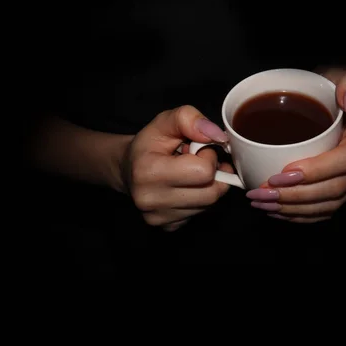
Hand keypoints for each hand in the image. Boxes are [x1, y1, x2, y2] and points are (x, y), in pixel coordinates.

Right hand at [122, 105, 232, 230]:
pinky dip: (199, 200)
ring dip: (207, 187)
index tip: (196, 151)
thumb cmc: (149, 145)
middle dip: (212, 174)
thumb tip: (217, 136)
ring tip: (189, 174)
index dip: (208, 157)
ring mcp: (159, 218)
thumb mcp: (165, 122)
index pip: (204, 171)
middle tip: (197, 162)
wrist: (127, 169)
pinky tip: (185, 188)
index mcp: (149, 172)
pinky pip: (200, 214)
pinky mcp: (166, 227)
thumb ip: (189, 118)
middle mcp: (152, 201)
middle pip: (212, 193)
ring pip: (209, 205)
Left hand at [246, 68, 345, 222]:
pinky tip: (274, 211)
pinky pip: (322, 211)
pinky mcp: (337, 191)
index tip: (282, 172)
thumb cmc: (330, 90)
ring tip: (260, 202)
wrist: (329, 102)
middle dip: (295, 196)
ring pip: (326, 205)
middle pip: (334, 189)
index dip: (315, 171)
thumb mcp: (340, 76)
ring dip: (291, 209)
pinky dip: (297, 215)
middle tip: (261, 192)